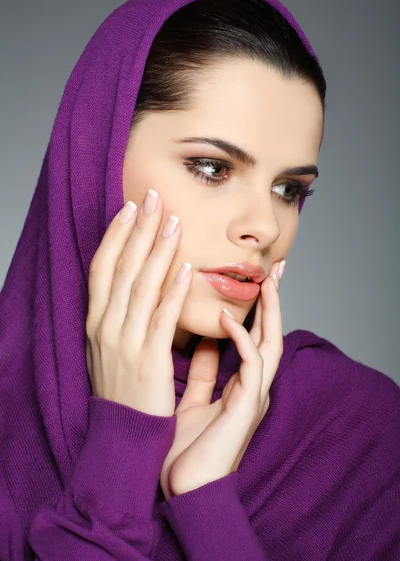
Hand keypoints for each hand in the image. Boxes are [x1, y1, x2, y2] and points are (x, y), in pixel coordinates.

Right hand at [85, 190, 191, 415]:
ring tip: (174, 221)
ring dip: (158, 250)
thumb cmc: (122, 388)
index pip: (102, 268)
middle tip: (153, 197)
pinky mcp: (148, 360)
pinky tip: (186, 268)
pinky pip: (161, 318)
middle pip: (122, 268)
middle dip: (138, 229)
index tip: (129, 208)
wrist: (123, 435)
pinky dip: (173, 291)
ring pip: (141, 286)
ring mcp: (124, 342)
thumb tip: (136, 282)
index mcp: (95, 321)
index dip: (116, 235)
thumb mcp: (110, 347)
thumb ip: (120, 314)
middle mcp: (105, 326)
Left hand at [160, 261, 283, 499]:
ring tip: (267, 280)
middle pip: (272, 334)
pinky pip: (253, 365)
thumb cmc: (184, 449)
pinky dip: (242, 339)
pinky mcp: (247, 406)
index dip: (257, 310)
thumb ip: (203, 372)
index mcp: (241, 386)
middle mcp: (252, 388)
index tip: (254, 281)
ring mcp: (254, 397)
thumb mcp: (194, 399)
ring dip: (271, 312)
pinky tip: (227, 319)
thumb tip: (204, 340)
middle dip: (275, 302)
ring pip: (272, 344)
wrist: (183, 491)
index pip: (254, 338)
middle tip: (277, 268)